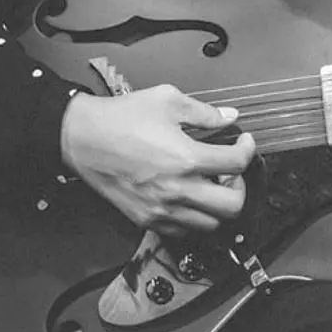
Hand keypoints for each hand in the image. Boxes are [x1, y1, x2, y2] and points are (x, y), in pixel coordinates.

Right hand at [60, 85, 255, 235]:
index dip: (248, 149)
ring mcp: (162, 209)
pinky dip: (195, 217)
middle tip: (230, 169)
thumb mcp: (168, 100)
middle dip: (240, 186)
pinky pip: (184, 231)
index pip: (237, 164)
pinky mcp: (147, 219)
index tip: (243, 142)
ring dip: (218, 204)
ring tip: (210, 183)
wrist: (83, 138)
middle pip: (233, 205)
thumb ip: (204, 112)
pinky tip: (190, 196)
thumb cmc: (120, 119)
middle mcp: (177, 189)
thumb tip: (228, 117)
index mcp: (186, 158)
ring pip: (211, 224)